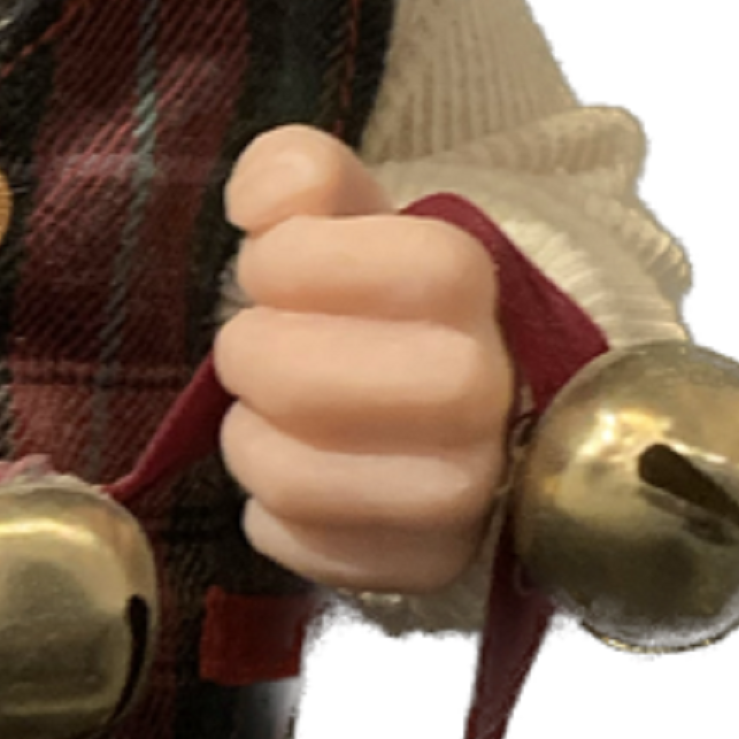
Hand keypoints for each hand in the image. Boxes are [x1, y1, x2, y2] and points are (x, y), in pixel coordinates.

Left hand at [210, 125, 514, 593]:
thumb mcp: (358, 215)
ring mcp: (466, 492)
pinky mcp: (430, 565)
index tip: (267, 263)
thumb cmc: (393, 301)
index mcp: (476, 286)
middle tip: (254, 346)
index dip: (297, 260)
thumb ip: (303, 173)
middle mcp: (486, 394)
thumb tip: (259, 201)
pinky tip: (299, 474)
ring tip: (267, 416)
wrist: (479, 406)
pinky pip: (306, 550)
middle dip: (254, 355)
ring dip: (252, 440)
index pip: (399, 265)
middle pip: (310, 383)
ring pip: (296, 478)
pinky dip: (274, 514)